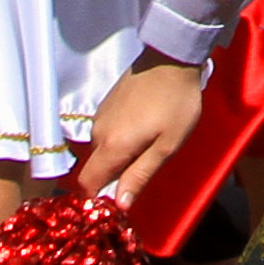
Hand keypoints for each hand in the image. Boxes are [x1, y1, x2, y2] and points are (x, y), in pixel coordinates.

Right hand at [82, 55, 207, 208]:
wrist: (172, 58)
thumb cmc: (176, 105)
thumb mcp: (167, 146)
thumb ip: (140, 176)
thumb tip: (119, 206)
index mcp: (111, 146)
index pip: (87, 184)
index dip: (98, 198)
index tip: (118, 201)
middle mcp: (98, 132)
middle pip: (96, 168)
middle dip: (114, 177)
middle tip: (144, 170)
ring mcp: (100, 115)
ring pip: (102, 150)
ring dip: (119, 156)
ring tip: (148, 145)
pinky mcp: (106, 104)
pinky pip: (106, 133)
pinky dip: (119, 140)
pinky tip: (142, 129)